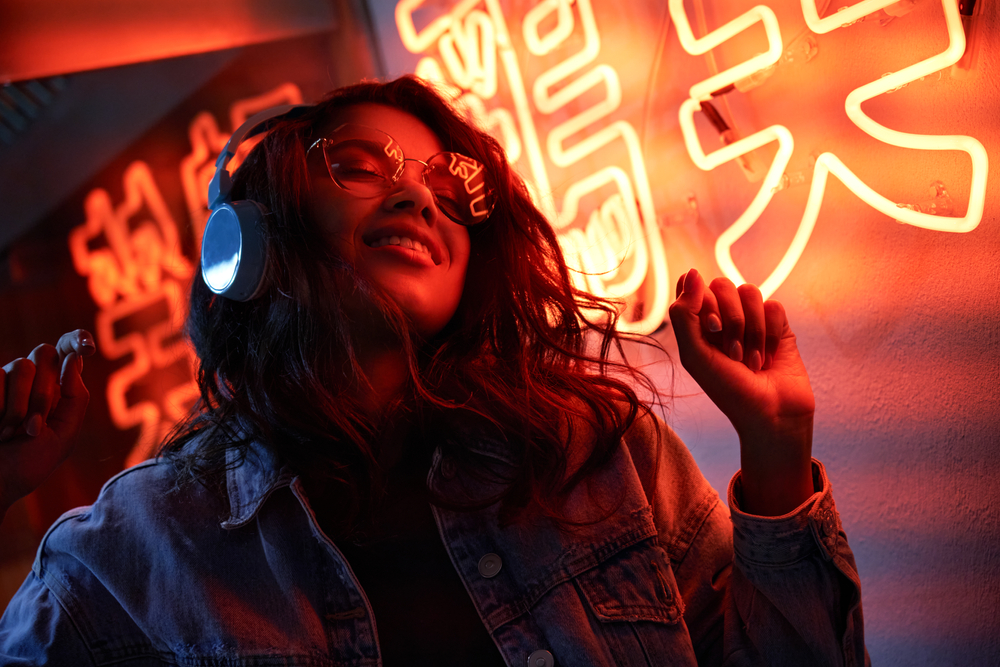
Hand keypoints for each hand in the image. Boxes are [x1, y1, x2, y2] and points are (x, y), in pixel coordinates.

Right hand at [0, 330, 94, 518]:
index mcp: (57, 389)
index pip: (67, 350)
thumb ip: (76, 399)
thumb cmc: (28, 464)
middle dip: (45, 392)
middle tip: (35, 427)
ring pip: (23, 365)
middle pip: (46, 353)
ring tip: (12, 433)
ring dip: (22, 405)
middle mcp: (31, 380)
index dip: (77, 338)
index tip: (86, 346)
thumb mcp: (64, 436)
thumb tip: (75, 359)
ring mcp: (4, 381)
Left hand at [669, 269, 814, 514]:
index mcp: (697, 323)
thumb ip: (684, 314)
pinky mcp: (778, 325)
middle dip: (729, 320)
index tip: (710, 329)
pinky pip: (774, 305)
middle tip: (732, 353)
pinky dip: (770, 333)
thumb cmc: (728, 391)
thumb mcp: (695, 356)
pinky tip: (770, 356)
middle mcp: (723, 317)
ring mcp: (752, 319)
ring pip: (750, 292)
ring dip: (751, 330)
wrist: (771, 415)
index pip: (693, 285)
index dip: (702, 301)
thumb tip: (693, 272)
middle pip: (722, 285)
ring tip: (751, 360)